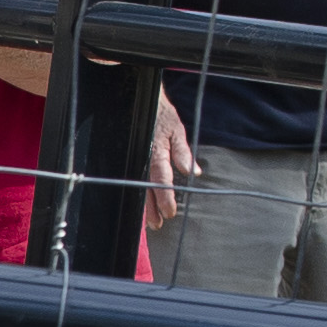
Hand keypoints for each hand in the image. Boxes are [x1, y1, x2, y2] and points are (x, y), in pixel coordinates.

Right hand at [145, 91, 199, 229]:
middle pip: (147, 187)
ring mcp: (137, 158)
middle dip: (152, 208)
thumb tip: (192, 171)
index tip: (169, 213)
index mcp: (157, 152)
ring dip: (145, 204)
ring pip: (139, 185)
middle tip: (157, 225)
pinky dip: (141, 191)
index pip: (161, 179)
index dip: (165, 197)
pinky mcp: (134, 157)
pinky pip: (136, 178)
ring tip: (150, 221)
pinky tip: (144, 203)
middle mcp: (144, 158)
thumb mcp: (176, 130)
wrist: (142, 101)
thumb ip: (183, 152)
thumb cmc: (162, 115)